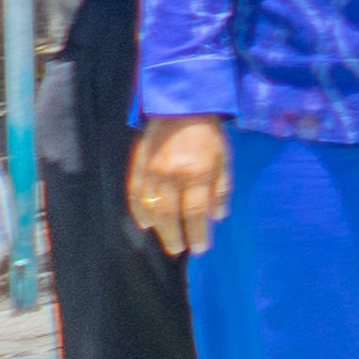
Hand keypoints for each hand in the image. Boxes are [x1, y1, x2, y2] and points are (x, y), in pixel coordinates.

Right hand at [128, 114, 229, 253]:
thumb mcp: (224, 159)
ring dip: (158, 228)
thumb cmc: (208, 136)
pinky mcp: (138, 166)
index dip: (197, 233)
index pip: (196, 212)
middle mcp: (172, 175)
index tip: (200, 248)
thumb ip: (221, 189)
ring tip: (166, 240)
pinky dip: (139, 211)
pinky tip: (145, 223)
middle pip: (170, 214)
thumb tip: (218, 216)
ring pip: (151, 207)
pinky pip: (135, 194)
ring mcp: (152, 171)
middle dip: (175, 236)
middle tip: (179, 249)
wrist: (181, 109)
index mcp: (196, 173)